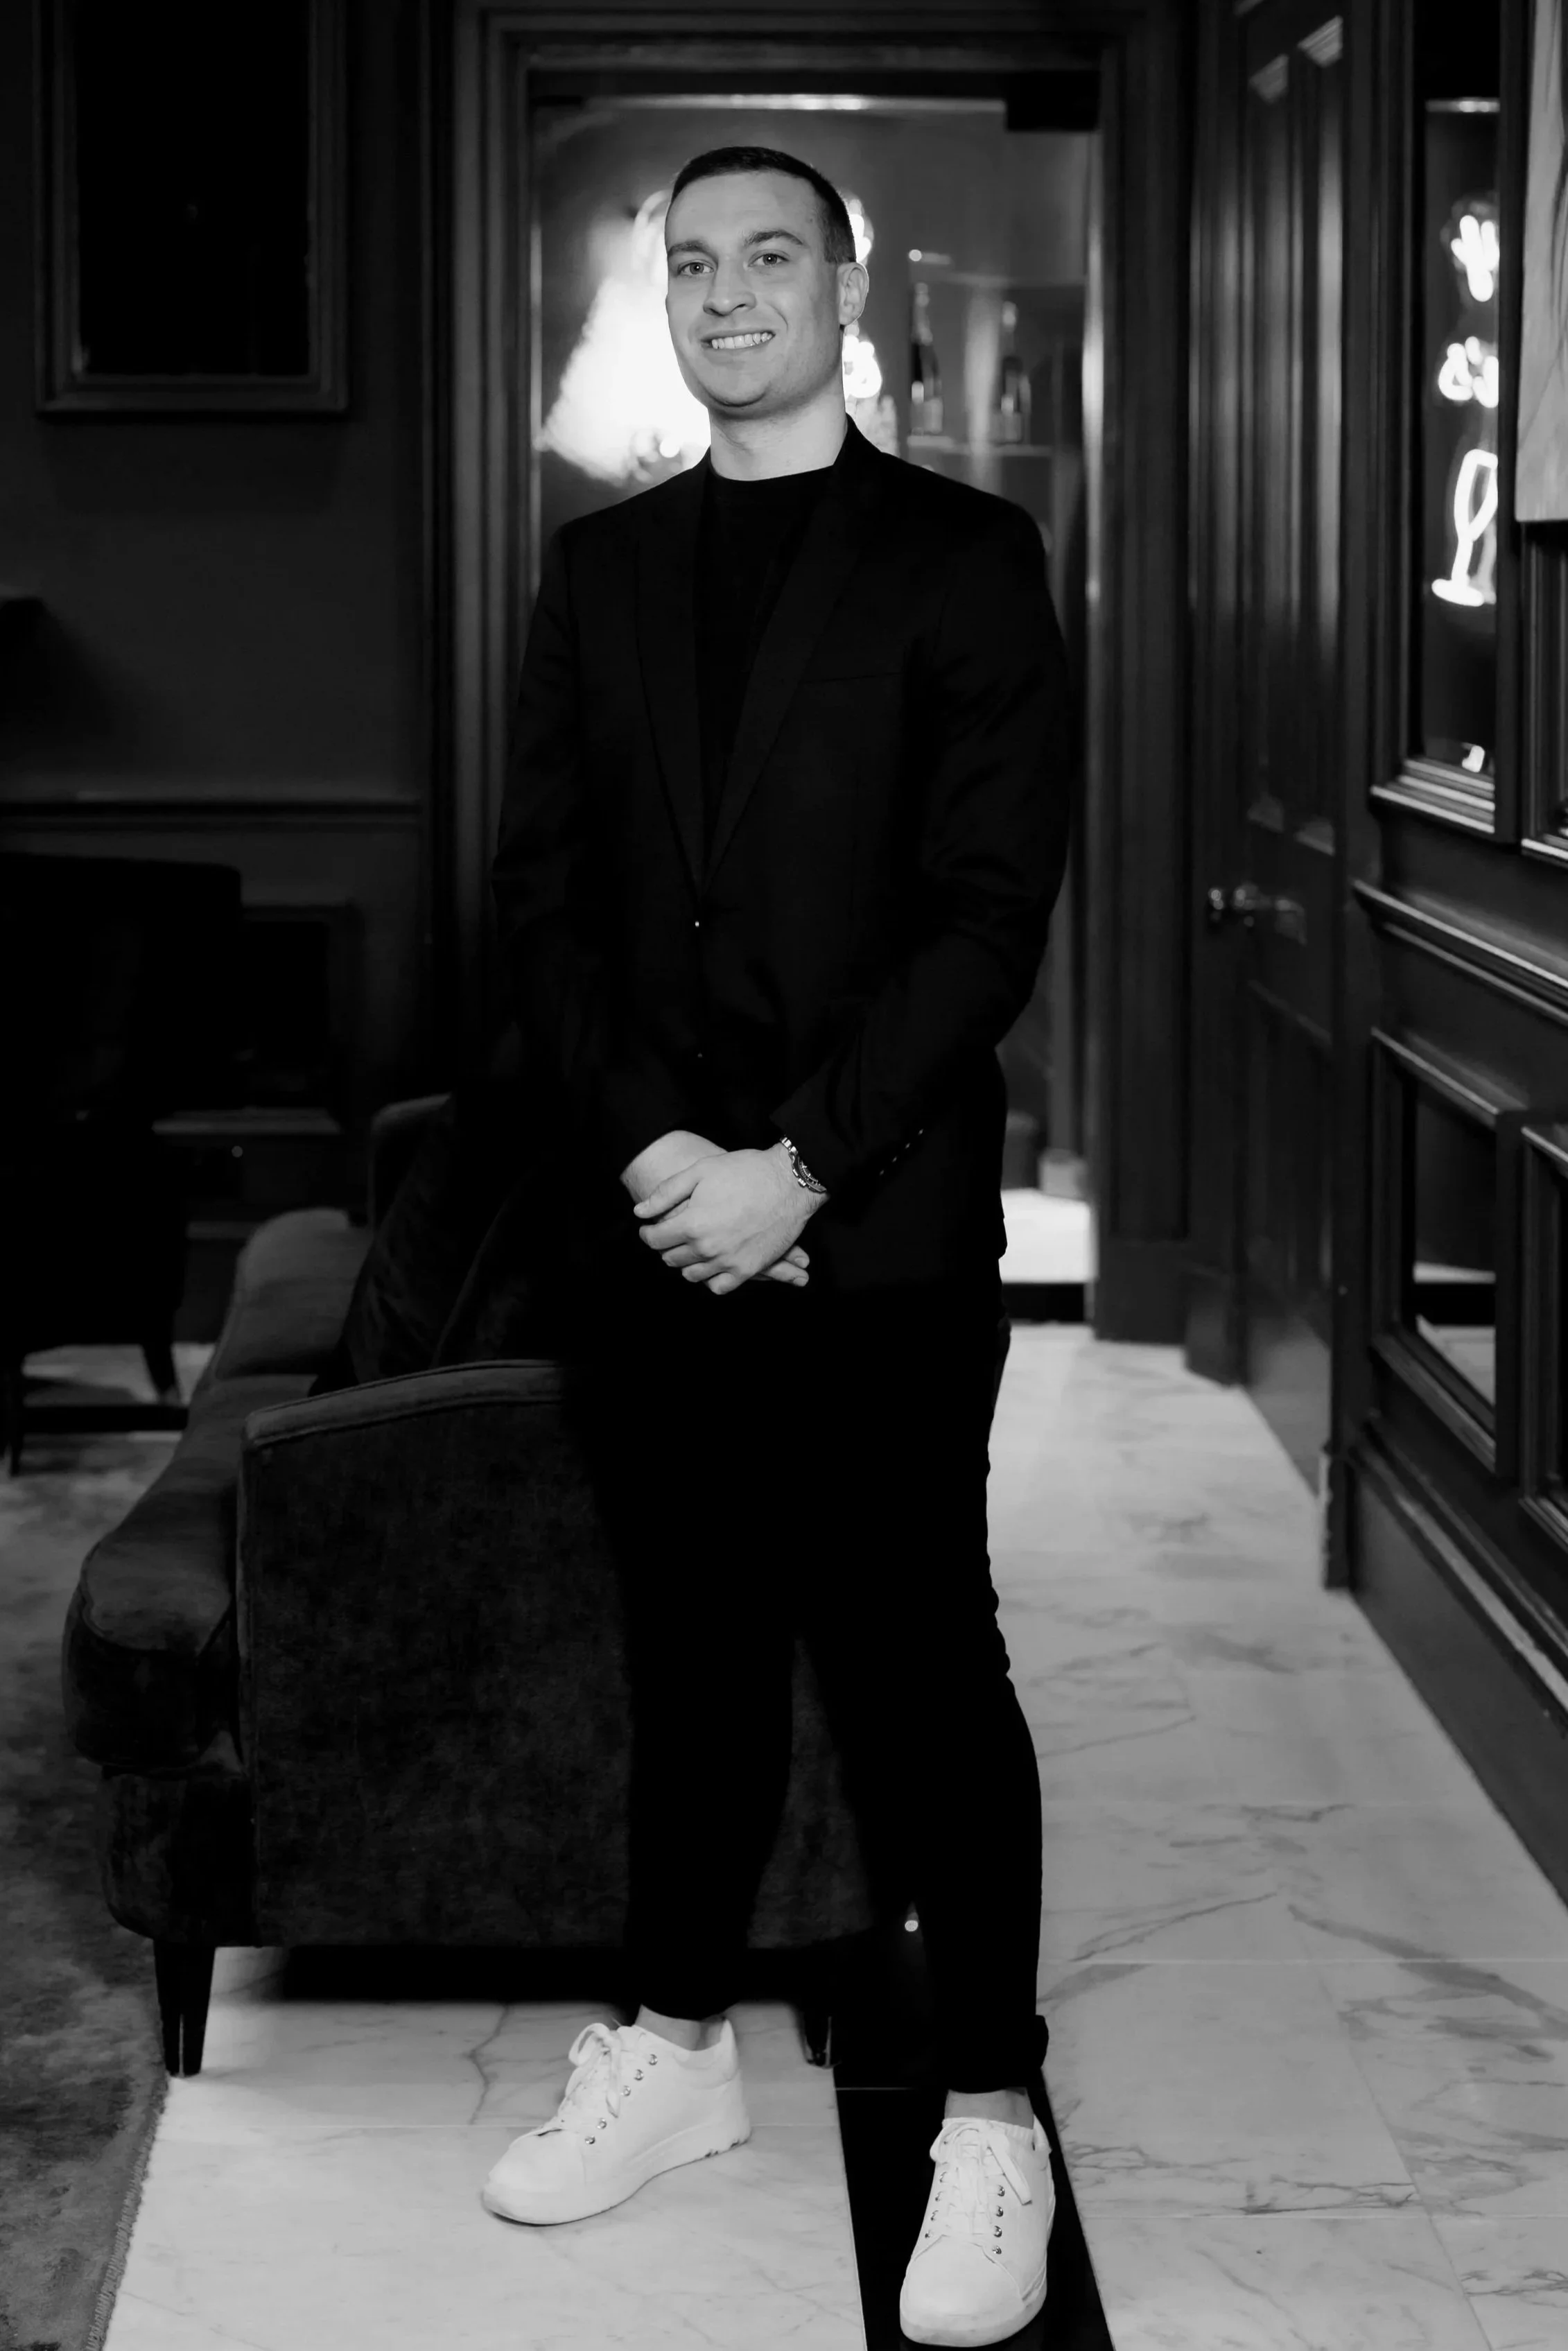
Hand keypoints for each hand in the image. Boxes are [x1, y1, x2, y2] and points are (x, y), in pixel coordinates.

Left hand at [632, 1142, 822, 1296]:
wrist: (790, 1182)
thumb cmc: (746, 1171)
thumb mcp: (701, 1170)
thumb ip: (666, 1193)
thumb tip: (640, 1212)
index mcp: (692, 1223)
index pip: (654, 1239)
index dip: (647, 1233)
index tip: (650, 1227)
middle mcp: (708, 1248)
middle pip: (671, 1259)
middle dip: (666, 1247)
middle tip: (672, 1235)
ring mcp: (729, 1262)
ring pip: (692, 1275)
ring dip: (687, 1263)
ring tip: (691, 1248)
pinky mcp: (748, 1269)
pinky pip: (719, 1287)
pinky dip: (710, 1279)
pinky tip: (711, 1264)